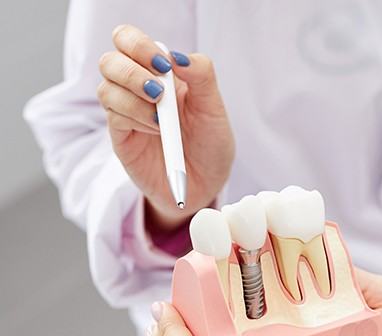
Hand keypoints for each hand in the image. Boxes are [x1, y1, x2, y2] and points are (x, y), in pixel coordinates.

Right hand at [98, 24, 233, 231]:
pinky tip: (157, 131)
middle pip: (110, 60)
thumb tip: (176, 56)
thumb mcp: (214, 109)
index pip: (130, 41)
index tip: (164, 66)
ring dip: (134, 98)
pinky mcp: (122, 138)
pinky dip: (135, 119)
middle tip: (159, 91)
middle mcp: (138, 90)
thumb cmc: (210, 146)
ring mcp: (127, 113)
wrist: (205, 185)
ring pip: (106, 88)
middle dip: (131, 71)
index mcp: (160, 74)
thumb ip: (201, 76)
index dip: (139, 45)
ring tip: (162, 119)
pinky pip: (113, 117)